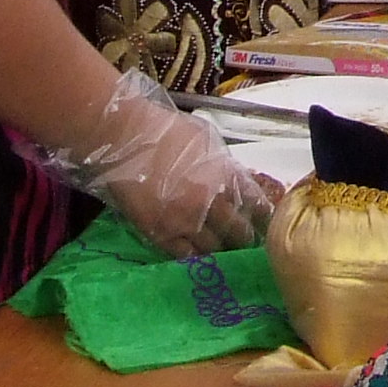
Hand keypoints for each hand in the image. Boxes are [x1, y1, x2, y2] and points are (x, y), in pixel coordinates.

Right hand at [54, 70, 274, 257]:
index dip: (262, 218)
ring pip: (215, 249)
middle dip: (244, 238)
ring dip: (221, 250)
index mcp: (227, 176)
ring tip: (223, 252)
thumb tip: (237, 181)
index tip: (263, 224)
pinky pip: (185, 255)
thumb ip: (224, 165)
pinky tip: (198, 256)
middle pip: (239, 233)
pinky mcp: (161, 234)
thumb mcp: (206, 140)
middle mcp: (212, 202)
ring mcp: (187, 221)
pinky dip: (195, 256)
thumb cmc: (163, 130)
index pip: (257, 205)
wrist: (124, 137)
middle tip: (245, 242)